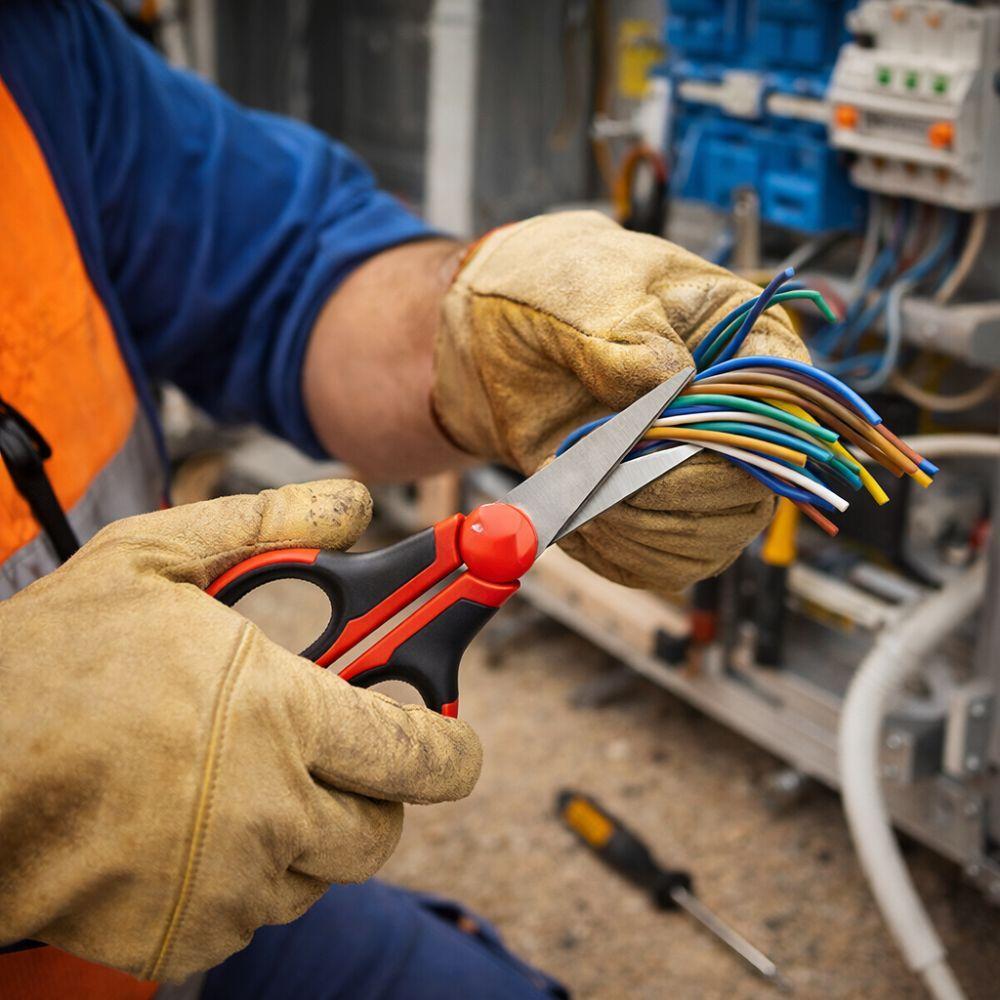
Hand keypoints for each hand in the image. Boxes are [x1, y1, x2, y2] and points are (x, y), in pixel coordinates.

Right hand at [0, 480, 480, 981]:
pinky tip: (191, 822)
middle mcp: (271, 811)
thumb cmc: (46, 663)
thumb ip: (266, 525)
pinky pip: (254, 912)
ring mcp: (229, 884)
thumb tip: (352, 504)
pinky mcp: (183, 934)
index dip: (451, 743)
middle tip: (334, 750)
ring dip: (306, 828)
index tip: (449, 734)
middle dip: (374, 787)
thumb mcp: (151, 559)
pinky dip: (246, 873)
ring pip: (320, 871)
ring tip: (243, 777)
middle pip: (383, 826)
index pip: (426, 755)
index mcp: (283, 716)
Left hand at [433, 211, 808, 591]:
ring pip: (710, 540)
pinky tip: (578, 515)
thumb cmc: (555, 289)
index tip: (668, 434)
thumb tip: (672, 381)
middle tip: (609, 466)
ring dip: (642, 527)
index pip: (783, 402)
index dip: (738, 433)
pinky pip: (660, 564)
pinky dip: (618, 552)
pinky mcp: (649, 510)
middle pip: (751, 491)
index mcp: (742, 339)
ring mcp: (692, 470)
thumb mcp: (591, 289)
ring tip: (583, 488)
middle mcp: (729, 415)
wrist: (493, 336)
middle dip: (675, 490)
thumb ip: (633, 333)